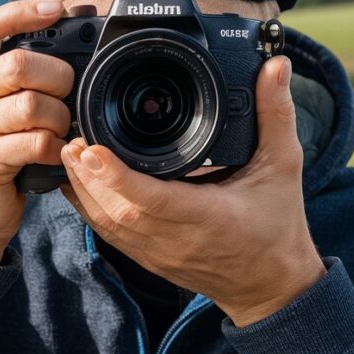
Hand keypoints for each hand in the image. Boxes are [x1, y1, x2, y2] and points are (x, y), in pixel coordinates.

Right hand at [0, 0, 73, 263]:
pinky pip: (36, 142)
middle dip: (58, 75)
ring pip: (32, 104)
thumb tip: (65, 42)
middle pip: (18, 64)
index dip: (19, 12)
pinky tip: (56, 154)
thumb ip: (14, 81)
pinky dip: (56, 147)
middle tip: (68, 92)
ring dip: (60, 117)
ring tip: (62, 130)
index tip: (55, 7)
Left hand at [61, 56, 325, 326]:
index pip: (154, 198)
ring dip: (82, 188)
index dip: (119, 174)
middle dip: (88, 174)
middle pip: (117, 209)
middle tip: (71, 136)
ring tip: (68, 151)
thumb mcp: (284, 165)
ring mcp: (157, 252)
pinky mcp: (148, 258)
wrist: (271, 286)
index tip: (93, 148)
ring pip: (106, 222)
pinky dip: (88, 206)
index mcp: (209, 217)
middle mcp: (176, 239)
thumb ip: (277, 113)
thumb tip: (277, 66)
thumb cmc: (279, 226)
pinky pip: (109, 233)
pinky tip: (76, 181)